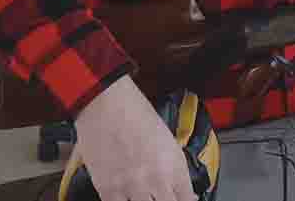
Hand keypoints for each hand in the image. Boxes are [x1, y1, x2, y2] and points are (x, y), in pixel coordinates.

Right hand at [72, 75, 196, 200]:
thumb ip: (175, 169)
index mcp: (174, 165)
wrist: (107, 104)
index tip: (182, 200)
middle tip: (160, 194)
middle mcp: (156, 179)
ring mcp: (131, 187)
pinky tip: (125, 196)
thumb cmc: (137, 114)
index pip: (186, 200)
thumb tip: (186, 192)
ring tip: (142, 193)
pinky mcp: (108, 190)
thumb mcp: (167, 140)